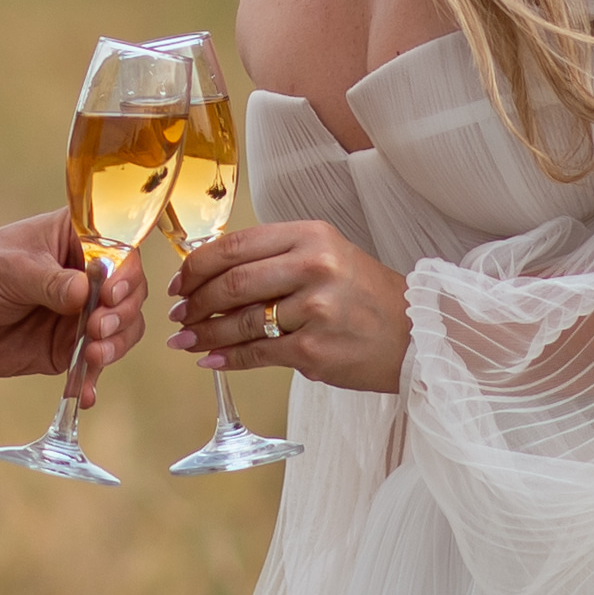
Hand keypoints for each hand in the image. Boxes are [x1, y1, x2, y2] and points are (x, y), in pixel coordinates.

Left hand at [0, 210, 149, 384]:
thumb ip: (49, 282)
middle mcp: (84, 275)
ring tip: (93, 355)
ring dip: (114, 345)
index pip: (119, 250)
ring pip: (119, 330)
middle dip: (122, 314)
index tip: (111, 295)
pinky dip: (92, 379)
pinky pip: (90, 364)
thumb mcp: (9, 270)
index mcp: (74, 239)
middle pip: (129, 294)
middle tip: (97, 329)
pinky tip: (86, 393)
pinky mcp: (63, 348)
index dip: (125, 273)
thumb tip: (86, 292)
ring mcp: (76, 314)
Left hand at [170, 219, 409, 393]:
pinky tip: (210, 358)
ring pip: (238, 322)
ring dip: (204, 333)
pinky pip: (256, 354)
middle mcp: (313, 266)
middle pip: (231, 282)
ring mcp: (313, 310)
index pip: (236, 245)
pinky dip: (227, 358)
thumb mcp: (327, 256)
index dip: (198, 265)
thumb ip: (276, 258)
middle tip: (178, 313)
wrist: (415, 334)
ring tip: (186, 339)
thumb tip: (212, 274)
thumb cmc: (365, 295)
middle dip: (194, 301)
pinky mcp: (313, 350)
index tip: (180, 280)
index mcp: (311, 235)